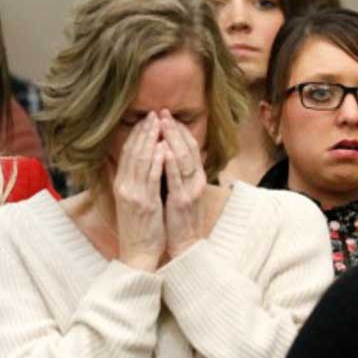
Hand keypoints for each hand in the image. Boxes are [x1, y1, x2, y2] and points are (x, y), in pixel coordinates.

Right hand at [112, 112, 166, 271]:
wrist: (137, 252)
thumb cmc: (138, 227)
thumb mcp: (130, 201)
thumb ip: (132, 181)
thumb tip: (135, 162)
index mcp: (120, 184)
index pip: (126, 152)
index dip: (135, 134)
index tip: (145, 119)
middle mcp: (124, 186)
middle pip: (132, 152)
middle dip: (143, 131)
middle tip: (153, 114)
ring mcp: (133, 194)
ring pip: (140, 160)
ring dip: (150, 140)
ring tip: (158, 123)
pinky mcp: (145, 203)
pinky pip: (150, 178)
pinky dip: (155, 161)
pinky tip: (162, 148)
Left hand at [160, 111, 207, 258]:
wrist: (185, 245)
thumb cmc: (179, 218)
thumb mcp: (181, 190)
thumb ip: (177, 173)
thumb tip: (168, 152)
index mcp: (195, 176)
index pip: (189, 145)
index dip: (178, 129)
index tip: (165, 115)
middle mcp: (196, 180)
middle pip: (188, 147)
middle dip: (174, 128)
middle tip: (162, 112)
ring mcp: (190, 190)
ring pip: (184, 158)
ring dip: (173, 139)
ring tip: (162, 123)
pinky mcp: (182, 201)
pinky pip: (176, 179)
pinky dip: (171, 162)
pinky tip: (164, 149)